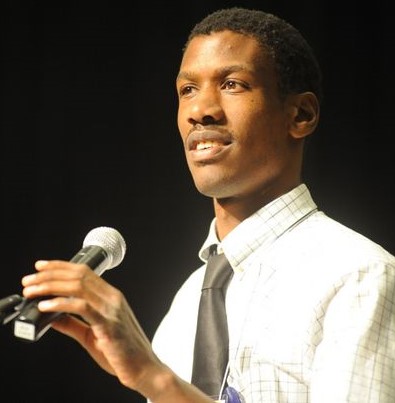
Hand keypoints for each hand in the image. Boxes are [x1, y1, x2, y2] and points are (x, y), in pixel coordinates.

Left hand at [21, 260, 213, 401]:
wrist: (144, 367)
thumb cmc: (122, 352)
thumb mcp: (91, 335)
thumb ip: (72, 323)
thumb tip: (51, 315)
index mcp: (110, 297)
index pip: (84, 272)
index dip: (60, 266)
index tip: (41, 267)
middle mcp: (112, 298)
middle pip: (79, 275)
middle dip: (50, 274)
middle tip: (29, 281)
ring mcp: (112, 309)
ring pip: (79, 286)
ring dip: (51, 286)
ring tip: (33, 291)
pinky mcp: (109, 325)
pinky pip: (83, 307)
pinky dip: (62, 304)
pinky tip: (47, 306)